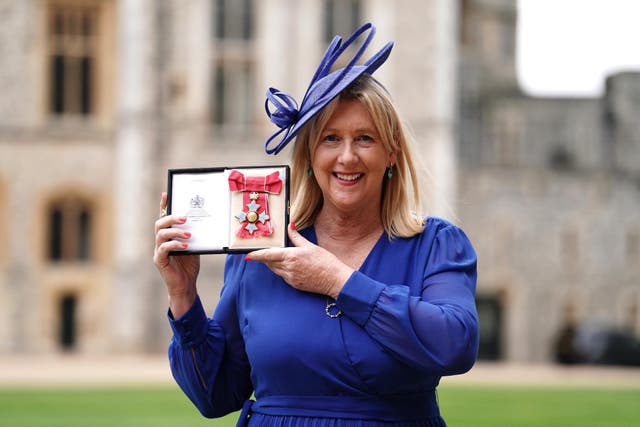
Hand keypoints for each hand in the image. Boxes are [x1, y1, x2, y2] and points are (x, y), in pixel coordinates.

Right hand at [153, 192, 199, 317]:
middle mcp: (160, 242)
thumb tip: (203, 222)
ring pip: (160, 234)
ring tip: (188, 233)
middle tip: (185, 217)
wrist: (186, 286)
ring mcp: (158, 251)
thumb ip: (194, 235)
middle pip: (159, 223)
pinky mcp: (160, 261)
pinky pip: (163, 249)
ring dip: (175, 231)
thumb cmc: (189, 266)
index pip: (163, 218)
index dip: (163, 206)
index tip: (166, 194)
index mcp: (168, 236)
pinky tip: (185, 245)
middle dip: (171, 217)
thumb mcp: (194, 247)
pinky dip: (174, 245)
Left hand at [246, 224, 353, 297]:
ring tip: (279, 257)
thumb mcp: (310, 246)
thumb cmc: (325, 261)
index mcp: (291, 256)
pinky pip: (283, 276)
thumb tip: (290, 226)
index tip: (247, 255)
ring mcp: (290, 278)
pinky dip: (283, 270)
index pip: (268, 255)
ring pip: (276, 270)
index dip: (256, 255)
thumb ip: (296, 237)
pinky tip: (291, 266)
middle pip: (270, 263)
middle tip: (264, 252)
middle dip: (266, 258)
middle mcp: (288, 268)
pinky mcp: (294, 284)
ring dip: (273, 264)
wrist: (335, 279)